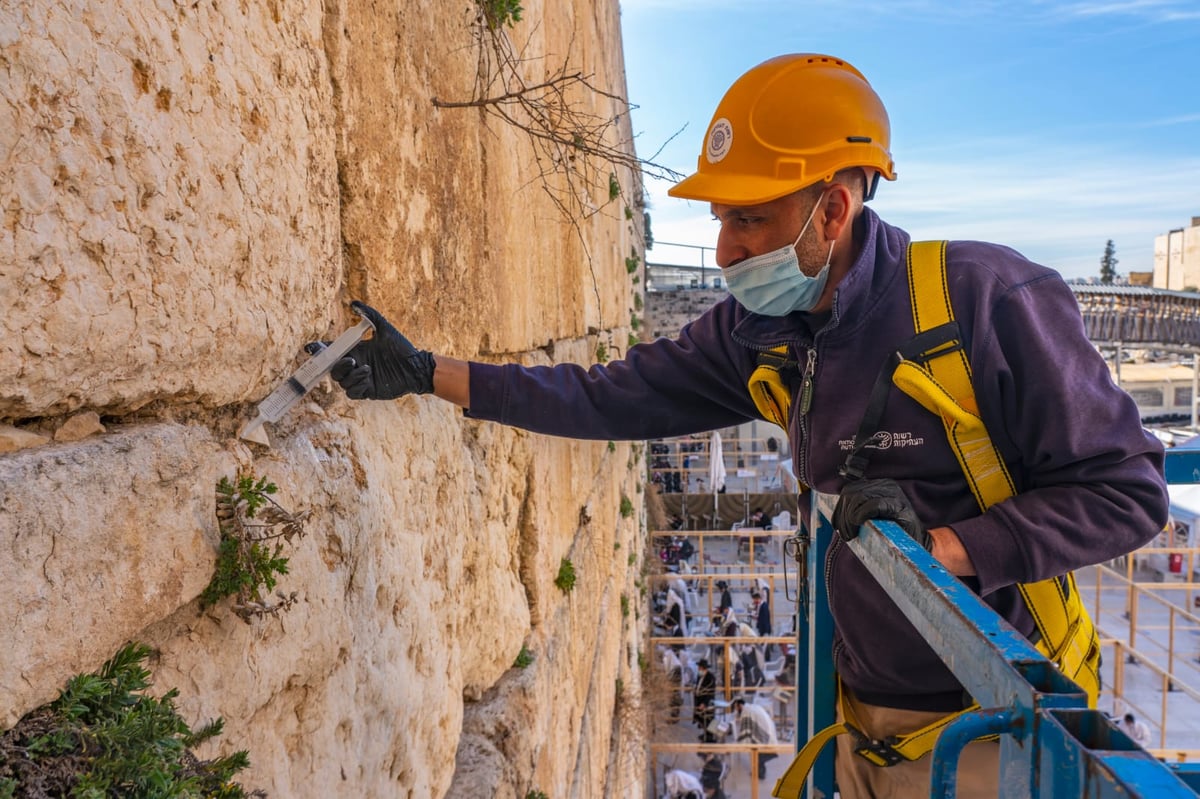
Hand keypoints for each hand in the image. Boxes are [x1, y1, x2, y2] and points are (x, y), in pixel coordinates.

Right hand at [317, 301, 434, 399]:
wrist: (416, 367)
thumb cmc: (402, 348)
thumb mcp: (385, 328)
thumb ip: (370, 315)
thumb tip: (353, 303)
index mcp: (356, 351)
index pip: (332, 351)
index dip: (319, 350)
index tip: (312, 347)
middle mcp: (355, 365)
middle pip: (333, 369)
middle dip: (337, 365)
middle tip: (351, 359)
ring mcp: (360, 379)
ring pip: (342, 381)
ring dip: (350, 375)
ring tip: (367, 368)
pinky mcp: (368, 391)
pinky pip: (352, 392)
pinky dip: (356, 385)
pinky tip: (367, 376)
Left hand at [831, 478, 932, 550]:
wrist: (914, 546)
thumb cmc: (889, 533)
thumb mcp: (869, 518)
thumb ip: (855, 511)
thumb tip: (834, 520)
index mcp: (877, 485)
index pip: (849, 491)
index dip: (839, 510)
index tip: (838, 528)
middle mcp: (885, 484)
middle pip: (851, 494)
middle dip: (843, 516)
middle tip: (846, 535)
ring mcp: (893, 493)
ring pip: (858, 498)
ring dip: (850, 518)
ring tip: (852, 535)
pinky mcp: (899, 505)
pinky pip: (873, 504)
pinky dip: (862, 514)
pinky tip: (860, 524)